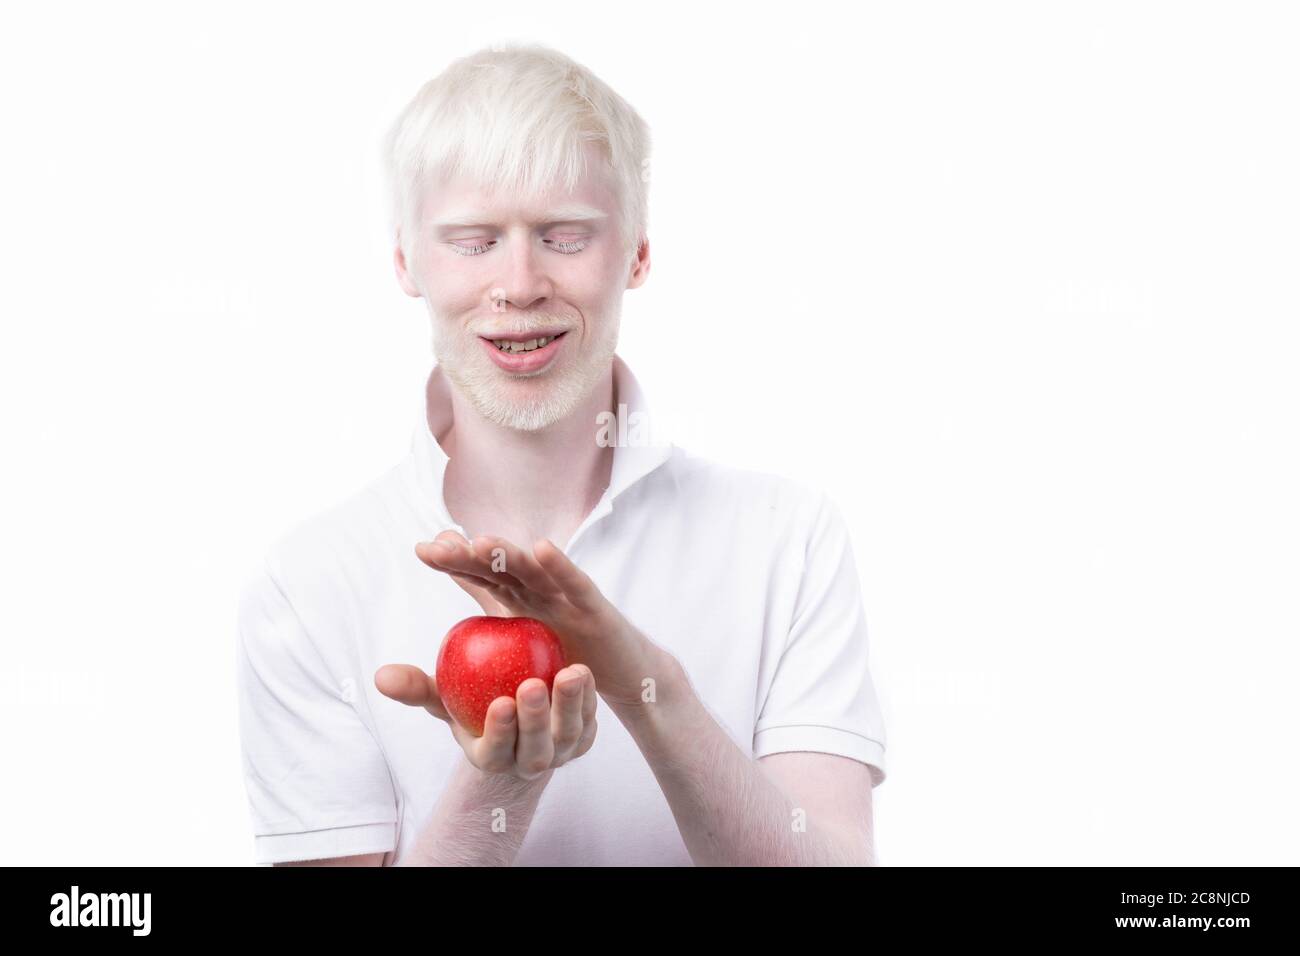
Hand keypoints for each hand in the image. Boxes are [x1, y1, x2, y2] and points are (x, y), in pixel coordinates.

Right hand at [374, 661, 597, 779]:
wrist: (515, 714)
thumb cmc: (471, 703)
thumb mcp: (445, 695)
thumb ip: (417, 688)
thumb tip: (381, 676)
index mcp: (491, 757)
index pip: (496, 750)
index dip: (500, 730)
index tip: (501, 703)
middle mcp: (527, 762)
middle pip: (535, 749)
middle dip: (536, 720)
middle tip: (534, 684)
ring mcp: (559, 753)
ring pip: (568, 736)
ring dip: (570, 706)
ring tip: (570, 672)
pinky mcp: (583, 739)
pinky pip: (589, 721)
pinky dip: (589, 699)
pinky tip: (584, 671)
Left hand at [413, 531, 676, 708]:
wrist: (625, 676)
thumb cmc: (572, 659)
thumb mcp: (524, 646)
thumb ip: (490, 620)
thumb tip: (450, 617)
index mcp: (520, 598)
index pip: (481, 576)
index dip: (453, 562)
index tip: (422, 550)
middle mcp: (540, 589)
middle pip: (499, 567)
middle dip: (469, 554)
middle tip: (437, 546)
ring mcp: (567, 594)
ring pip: (532, 570)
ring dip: (507, 553)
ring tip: (480, 543)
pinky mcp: (595, 606)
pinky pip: (575, 584)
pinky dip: (560, 565)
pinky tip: (542, 548)